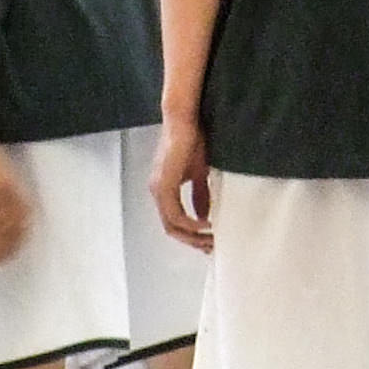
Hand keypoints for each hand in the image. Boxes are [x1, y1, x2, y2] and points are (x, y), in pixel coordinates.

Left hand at [151, 116, 215, 250]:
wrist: (185, 121)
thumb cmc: (192, 141)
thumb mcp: (200, 174)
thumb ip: (200, 195)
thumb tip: (204, 216)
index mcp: (164, 190)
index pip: (174, 222)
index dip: (191, 235)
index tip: (209, 240)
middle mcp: (157, 192)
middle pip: (171, 229)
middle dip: (193, 241)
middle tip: (211, 247)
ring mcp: (159, 190)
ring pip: (172, 225)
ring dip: (193, 236)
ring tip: (211, 239)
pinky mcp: (164, 185)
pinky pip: (175, 214)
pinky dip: (191, 223)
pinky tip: (206, 224)